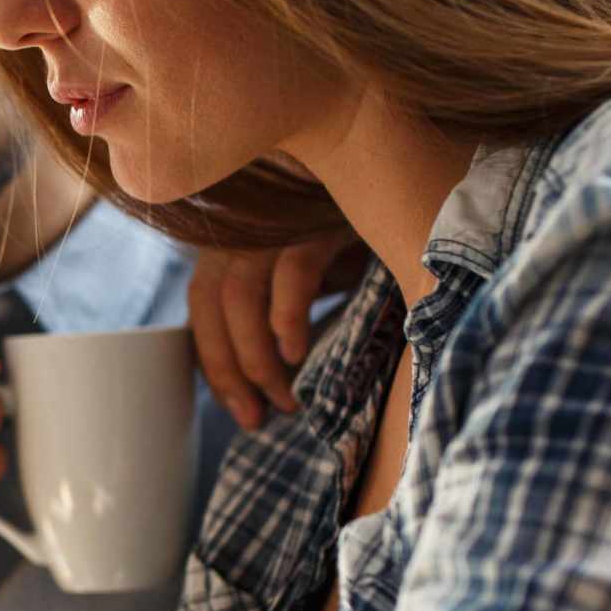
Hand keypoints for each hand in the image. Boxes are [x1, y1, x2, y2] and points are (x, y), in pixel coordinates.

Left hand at [186, 233, 362, 428]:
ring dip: (256, 358)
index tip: (239, 407)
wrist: (409, 191)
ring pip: (238, 294)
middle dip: (226, 369)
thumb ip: (279, 314)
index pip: (201, 305)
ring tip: (284, 400)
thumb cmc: (356, 241)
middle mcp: (247, 228)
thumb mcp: (311, 281)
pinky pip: (289, 272)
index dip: (212, 360)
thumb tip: (266, 382)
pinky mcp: (316, 219)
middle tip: (253, 419)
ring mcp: (278, 220)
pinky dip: (286, 319)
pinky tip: (296, 354)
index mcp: (236, 242)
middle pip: (209, 303)